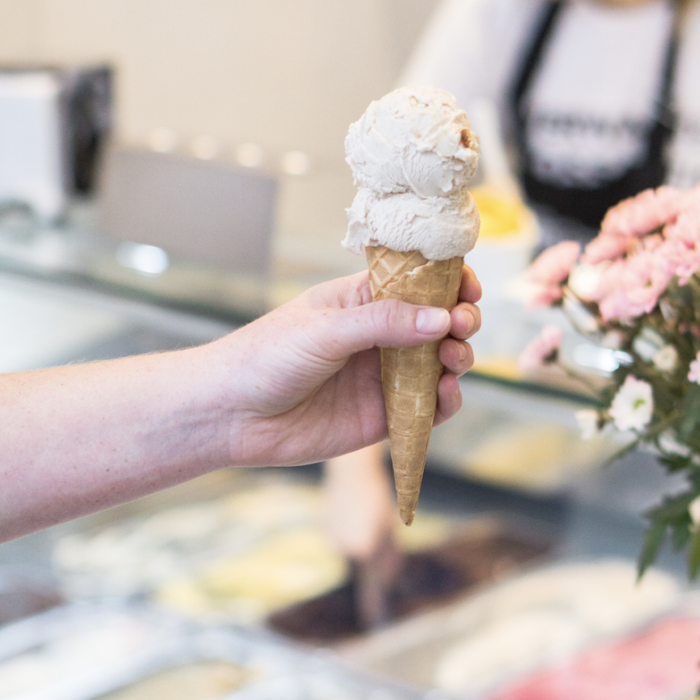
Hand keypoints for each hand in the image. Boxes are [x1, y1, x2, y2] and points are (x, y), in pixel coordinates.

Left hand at [214, 266, 481, 466]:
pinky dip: (446, 401)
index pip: (419, 282)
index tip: (468, 288)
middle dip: (461, 320)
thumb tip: (442, 318)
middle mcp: (379, 336)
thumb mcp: (325, 328)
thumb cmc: (266, 356)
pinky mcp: (382, 417)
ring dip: (459, 359)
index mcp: (363, 300)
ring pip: (440, 364)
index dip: (450, 282)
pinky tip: (446, 394)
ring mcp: (383, 376)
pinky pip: (427, 408)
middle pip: (439, 322)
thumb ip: (384, 322)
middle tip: (461, 325)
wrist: (231, 414)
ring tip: (453, 359)